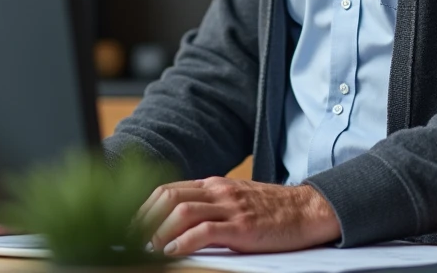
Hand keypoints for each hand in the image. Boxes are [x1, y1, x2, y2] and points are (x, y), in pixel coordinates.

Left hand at [137, 177, 340, 255]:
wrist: (308, 210)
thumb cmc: (272, 210)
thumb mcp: (235, 200)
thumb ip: (208, 205)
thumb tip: (174, 222)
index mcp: (213, 184)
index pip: (168, 189)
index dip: (143, 207)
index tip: (128, 226)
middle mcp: (218, 191)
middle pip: (168, 196)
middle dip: (143, 218)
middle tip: (129, 238)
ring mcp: (230, 207)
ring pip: (181, 211)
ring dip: (158, 231)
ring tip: (147, 248)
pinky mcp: (242, 227)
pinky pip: (204, 230)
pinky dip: (183, 241)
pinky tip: (172, 252)